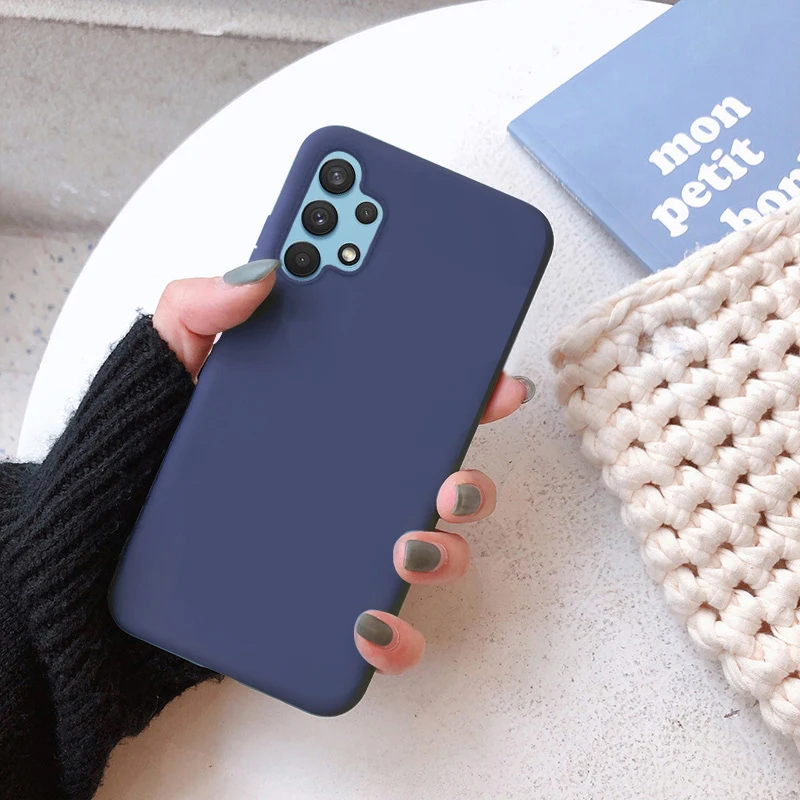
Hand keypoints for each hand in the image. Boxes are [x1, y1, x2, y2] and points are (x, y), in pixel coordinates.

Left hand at [153, 259, 532, 675]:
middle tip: (451, 474)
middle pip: (436, 477)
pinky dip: (393, 635)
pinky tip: (368, 624)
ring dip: (442, 551)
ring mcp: (339, 543)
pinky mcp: (317, 601)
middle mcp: (348, 479)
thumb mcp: (165, 362)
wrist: (98, 539)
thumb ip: (201, 307)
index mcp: (329, 414)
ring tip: (406, 545)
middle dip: (468, 476)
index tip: (489, 378)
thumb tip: (263, 271)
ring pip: (426, 549)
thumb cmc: (142, 446)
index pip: (411, 396)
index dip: (462, 384)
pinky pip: (378, 628)